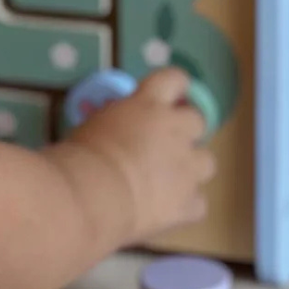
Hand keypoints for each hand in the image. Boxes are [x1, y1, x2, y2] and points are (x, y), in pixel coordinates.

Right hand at [63, 68, 216, 244]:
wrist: (93, 195)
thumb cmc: (81, 154)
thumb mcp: (95, 124)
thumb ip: (117, 121)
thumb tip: (118, 128)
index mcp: (149, 104)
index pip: (174, 79)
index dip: (176, 86)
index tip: (169, 95)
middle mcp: (176, 130)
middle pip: (197, 120)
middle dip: (184, 130)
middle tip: (163, 144)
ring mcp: (187, 168)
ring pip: (206, 162)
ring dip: (191, 167)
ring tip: (167, 180)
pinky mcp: (189, 202)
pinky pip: (197, 202)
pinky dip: (184, 205)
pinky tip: (165, 210)